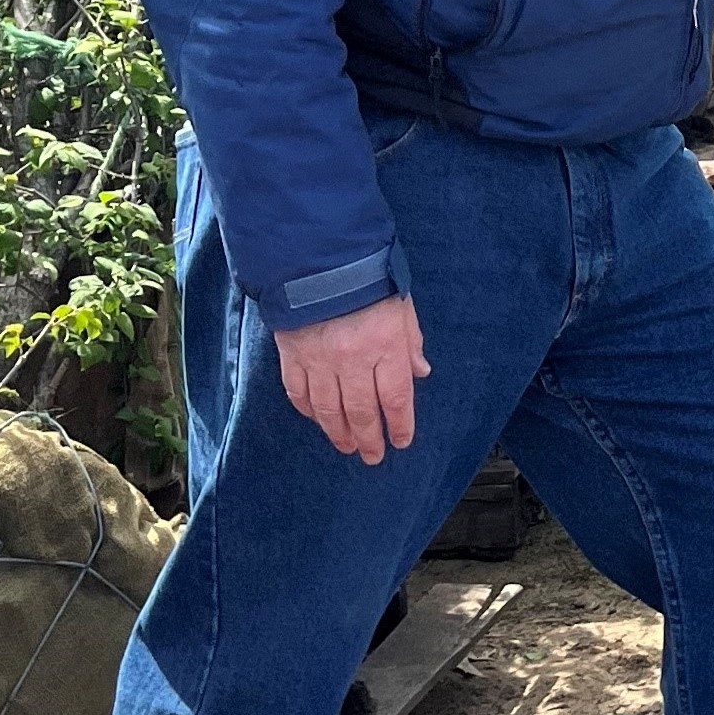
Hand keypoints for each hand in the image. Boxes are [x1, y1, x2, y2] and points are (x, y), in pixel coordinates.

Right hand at [277, 294, 428, 465]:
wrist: (319, 258)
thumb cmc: (368, 278)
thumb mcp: (402, 305)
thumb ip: (411, 342)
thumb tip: (421, 373)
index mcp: (385, 345)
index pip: (396, 398)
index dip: (400, 424)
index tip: (401, 441)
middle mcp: (353, 360)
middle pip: (362, 412)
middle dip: (369, 439)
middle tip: (372, 456)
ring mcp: (319, 361)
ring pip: (329, 410)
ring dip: (339, 433)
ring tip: (348, 446)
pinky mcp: (293, 357)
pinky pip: (300, 394)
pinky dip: (309, 411)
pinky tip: (318, 420)